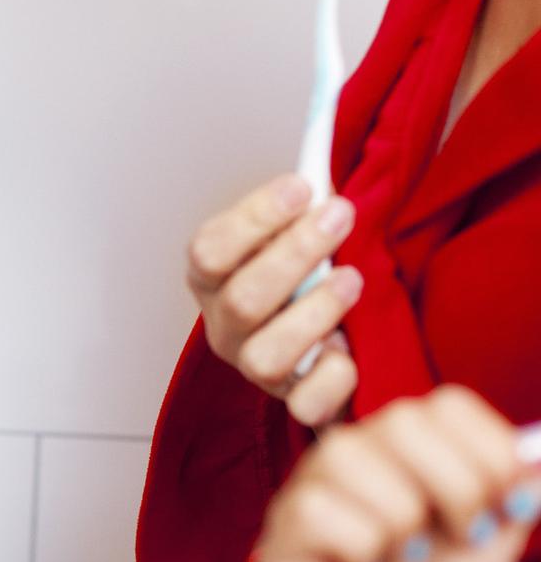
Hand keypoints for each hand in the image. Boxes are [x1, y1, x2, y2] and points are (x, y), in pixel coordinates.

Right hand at [187, 174, 361, 426]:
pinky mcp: (292, 401)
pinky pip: (307, 403)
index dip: (254, 218)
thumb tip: (320, 159)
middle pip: (243, 299)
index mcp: (210, 278)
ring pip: (267, 355)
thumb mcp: (290, 232)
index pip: (210, 250)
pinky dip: (334, 376)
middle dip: (296, 253)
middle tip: (340, 216)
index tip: (301, 187)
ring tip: (352, 280)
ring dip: (315, 312)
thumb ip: (298, 204)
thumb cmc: (303, 270)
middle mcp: (223, 326)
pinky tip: (350, 347)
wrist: (324, 334)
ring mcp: (254, 367)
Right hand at [256, 387, 540, 561]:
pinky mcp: (280, 530)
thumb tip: (536, 450)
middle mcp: (355, 450)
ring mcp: (311, 486)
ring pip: (352, 459)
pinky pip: (317, 510)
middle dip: (454, 488)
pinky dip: (356, 549)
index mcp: (406, 444)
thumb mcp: (496, 538)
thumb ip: (514, 487)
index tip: (505, 501)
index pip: (447, 404)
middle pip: (403, 420)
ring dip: (399, 525)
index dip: (488, 448)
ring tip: (401, 557)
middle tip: (459, 535)